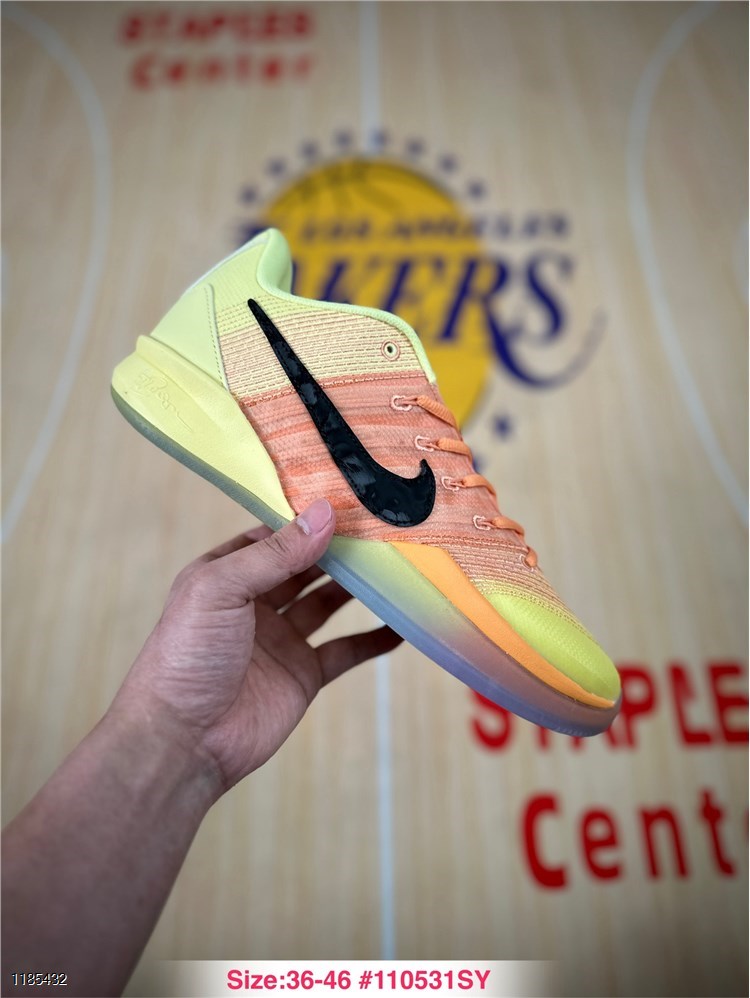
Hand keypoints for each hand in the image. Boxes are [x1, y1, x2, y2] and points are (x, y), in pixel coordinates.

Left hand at [113, 499, 401, 795]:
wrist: (183, 741)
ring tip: (396, 564)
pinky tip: (403, 625)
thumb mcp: (222, 589)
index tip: (349, 496)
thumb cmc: (186, 655)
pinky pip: (344, 651)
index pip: (273, 534)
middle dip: (338, 547)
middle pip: (305, 565)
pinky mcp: (302, 675)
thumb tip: (324, 514)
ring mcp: (280, 639)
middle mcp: (253, 602)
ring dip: (358, 586)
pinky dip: (373, 639)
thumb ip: (275, 553)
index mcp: (225, 573)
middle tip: (381, 525)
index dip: (306, 517)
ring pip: (327, 602)